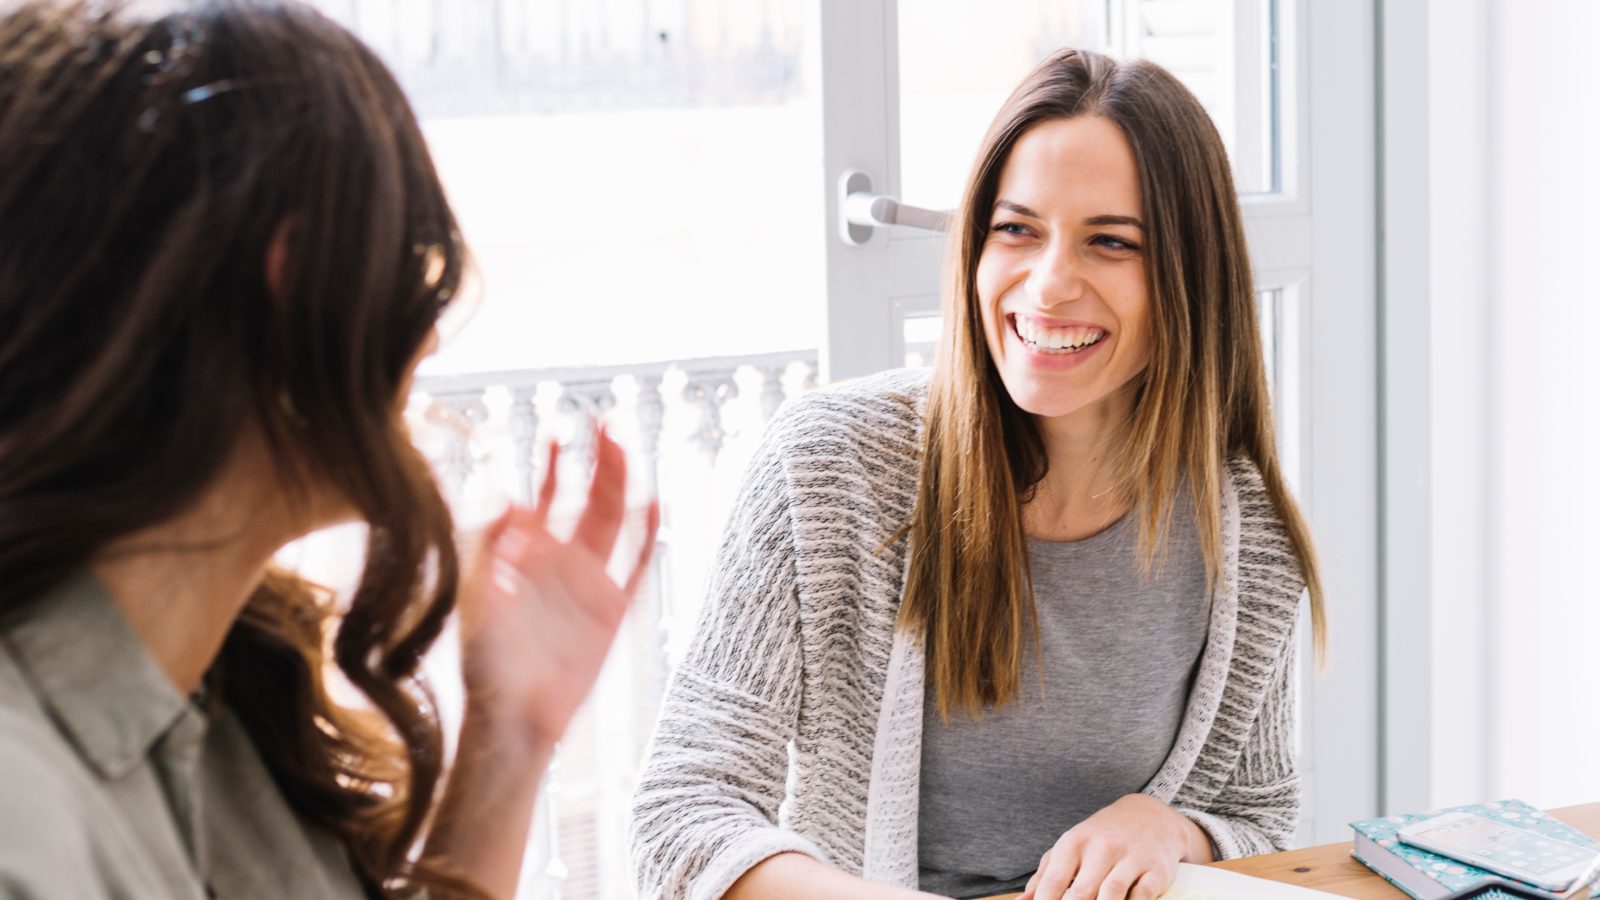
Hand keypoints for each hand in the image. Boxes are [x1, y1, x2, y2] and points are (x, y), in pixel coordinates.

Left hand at [456, 423, 657, 752]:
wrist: (512, 716)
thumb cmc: (484, 663)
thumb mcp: (475, 597)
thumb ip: (490, 547)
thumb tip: (511, 497)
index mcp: (527, 554)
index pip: (546, 497)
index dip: (555, 464)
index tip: (561, 430)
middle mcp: (562, 561)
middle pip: (589, 498)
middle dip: (598, 461)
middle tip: (606, 421)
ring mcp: (590, 583)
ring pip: (614, 521)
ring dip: (623, 485)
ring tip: (628, 448)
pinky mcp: (613, 609)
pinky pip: (636, 565)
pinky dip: (647, 535)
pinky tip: (655, 502)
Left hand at [1020, 794, 1211, 899]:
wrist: (1149, 816)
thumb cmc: (1100, 838)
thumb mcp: (1070, 847)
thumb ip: (1045, 875)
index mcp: (1074, 843)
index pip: (1053, 882)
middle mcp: (1101, 848)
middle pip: (1080, 893)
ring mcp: (1130, 858)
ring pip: (1110, 895)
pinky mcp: (1155, 870)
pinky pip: (1141, 896)